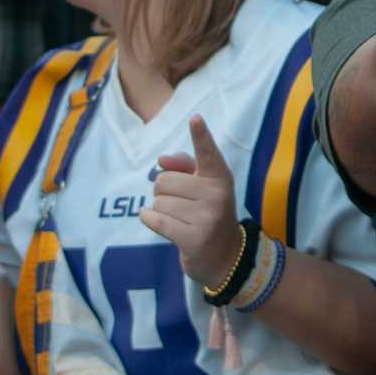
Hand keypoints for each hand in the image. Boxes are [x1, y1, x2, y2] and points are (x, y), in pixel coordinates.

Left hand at [139, 115, 244, 286]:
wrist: (226, 256)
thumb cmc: (207, 213)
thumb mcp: (202, 187)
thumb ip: (184, 167)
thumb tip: (161, 160)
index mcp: (219, 177)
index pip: (207, 152)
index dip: (200, 135)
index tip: (195, 118)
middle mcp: (216, 194)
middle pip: (163, 181)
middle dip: (164, 193)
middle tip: (182, 206)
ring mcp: (206, 217)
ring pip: (158, 202)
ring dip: (161, 210)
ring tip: (180, 219)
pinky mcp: (193, 238)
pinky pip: (155, 219)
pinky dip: (150, 220)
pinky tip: (162, 224)